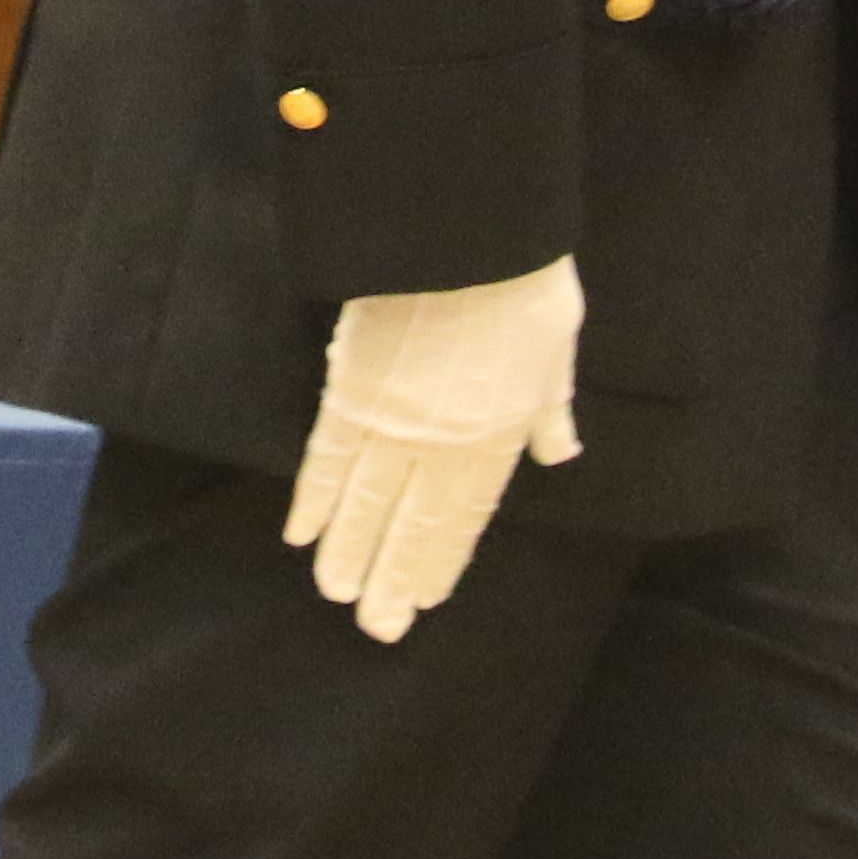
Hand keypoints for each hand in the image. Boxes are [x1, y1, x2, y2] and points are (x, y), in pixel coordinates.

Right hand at [285, 256, 582, 641]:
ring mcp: (391, 421)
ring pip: (364, 503)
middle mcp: (441, 445)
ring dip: (348, 551)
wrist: (467, 230)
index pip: (463, 517)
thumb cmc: (524, 278)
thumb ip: (551, 406)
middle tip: (375, 628)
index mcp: (497, 436)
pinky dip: (313, 496)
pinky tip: (299, 532)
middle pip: (410, 523)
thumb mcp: (558, 344)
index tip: (425, 599)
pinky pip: (326, 456)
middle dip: (392, 578)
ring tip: (335, 593)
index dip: (441, 560)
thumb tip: (558, 451)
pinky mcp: (349, 389)